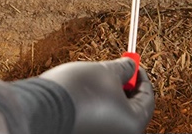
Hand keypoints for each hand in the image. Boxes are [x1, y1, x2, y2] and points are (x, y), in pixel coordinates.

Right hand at [40, 58, 154, 133]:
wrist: (43, 106)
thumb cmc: (78, 91)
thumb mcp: (107, 72)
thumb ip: (124, 69)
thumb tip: (130, 66)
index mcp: (133, 124)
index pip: (148, 98)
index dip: (142, 77)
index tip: (134, 64)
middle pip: (132, 109)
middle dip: (126, 87)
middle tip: (119, 71)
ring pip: (114, 115)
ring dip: (111, 96)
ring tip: (99, 79)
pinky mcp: (86, 133)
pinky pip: (99, 121)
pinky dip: (98, 107)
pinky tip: (87, 93)